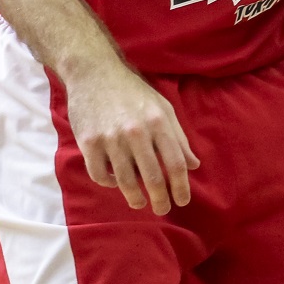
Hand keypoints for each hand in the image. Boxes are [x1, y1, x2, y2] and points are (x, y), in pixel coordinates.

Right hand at [64, 64, 199, 215]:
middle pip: (152, 177)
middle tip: (162, 210)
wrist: (94, 73)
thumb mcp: (162, 108)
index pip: (176, 163)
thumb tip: (194, 165)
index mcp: (158, 122)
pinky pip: (100, 174)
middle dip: (160, 200)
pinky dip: (109, 183)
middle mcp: (136, 132)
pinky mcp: (88, 142)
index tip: (182, 201)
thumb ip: (179, 138)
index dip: (181, 187)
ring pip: (125, 181)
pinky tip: (114, 182)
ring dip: (134, 198)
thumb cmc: (132, 92)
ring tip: (139, 202)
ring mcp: (110, 138)